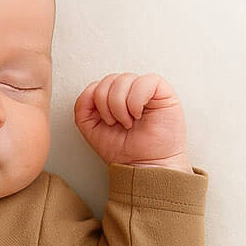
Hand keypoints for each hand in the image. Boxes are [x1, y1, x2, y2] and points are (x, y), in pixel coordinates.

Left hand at [73, 71, 191, 171]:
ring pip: (124, 79)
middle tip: (117, 124)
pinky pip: (145, 81)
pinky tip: (138, 115)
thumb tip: (90, 90)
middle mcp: (129, 91)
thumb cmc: (123, 150)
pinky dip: (136, 101)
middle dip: (107, 105)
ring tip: (128, 122)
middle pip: (109, 80)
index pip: (98, 84)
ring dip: (121, 106)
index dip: (96, 101)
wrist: (143, 165)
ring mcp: (146, 89)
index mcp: (114, 97)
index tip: (106, 122)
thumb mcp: (91, 128)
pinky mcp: (162, 91)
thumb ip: (83, 107)